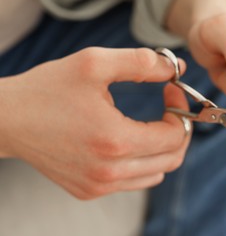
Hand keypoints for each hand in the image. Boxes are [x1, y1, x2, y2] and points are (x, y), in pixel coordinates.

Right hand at [0, 47, 190, 199]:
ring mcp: (99, 186)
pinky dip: (144, 161)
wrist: (8, 119)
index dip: (181, 109)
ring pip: (157, 173)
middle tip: (170, 106)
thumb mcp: (94, 63)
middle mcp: (109, 171)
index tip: (172, 90)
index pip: (174, 136)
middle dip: (179, 129)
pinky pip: (135, 181)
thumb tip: (177, 68)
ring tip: (152, 123)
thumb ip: (141, 63)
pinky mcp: (90, 190)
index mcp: (114, 141)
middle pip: (172, 158)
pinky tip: (131, 140)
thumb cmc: (48, 89)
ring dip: (163, 147)